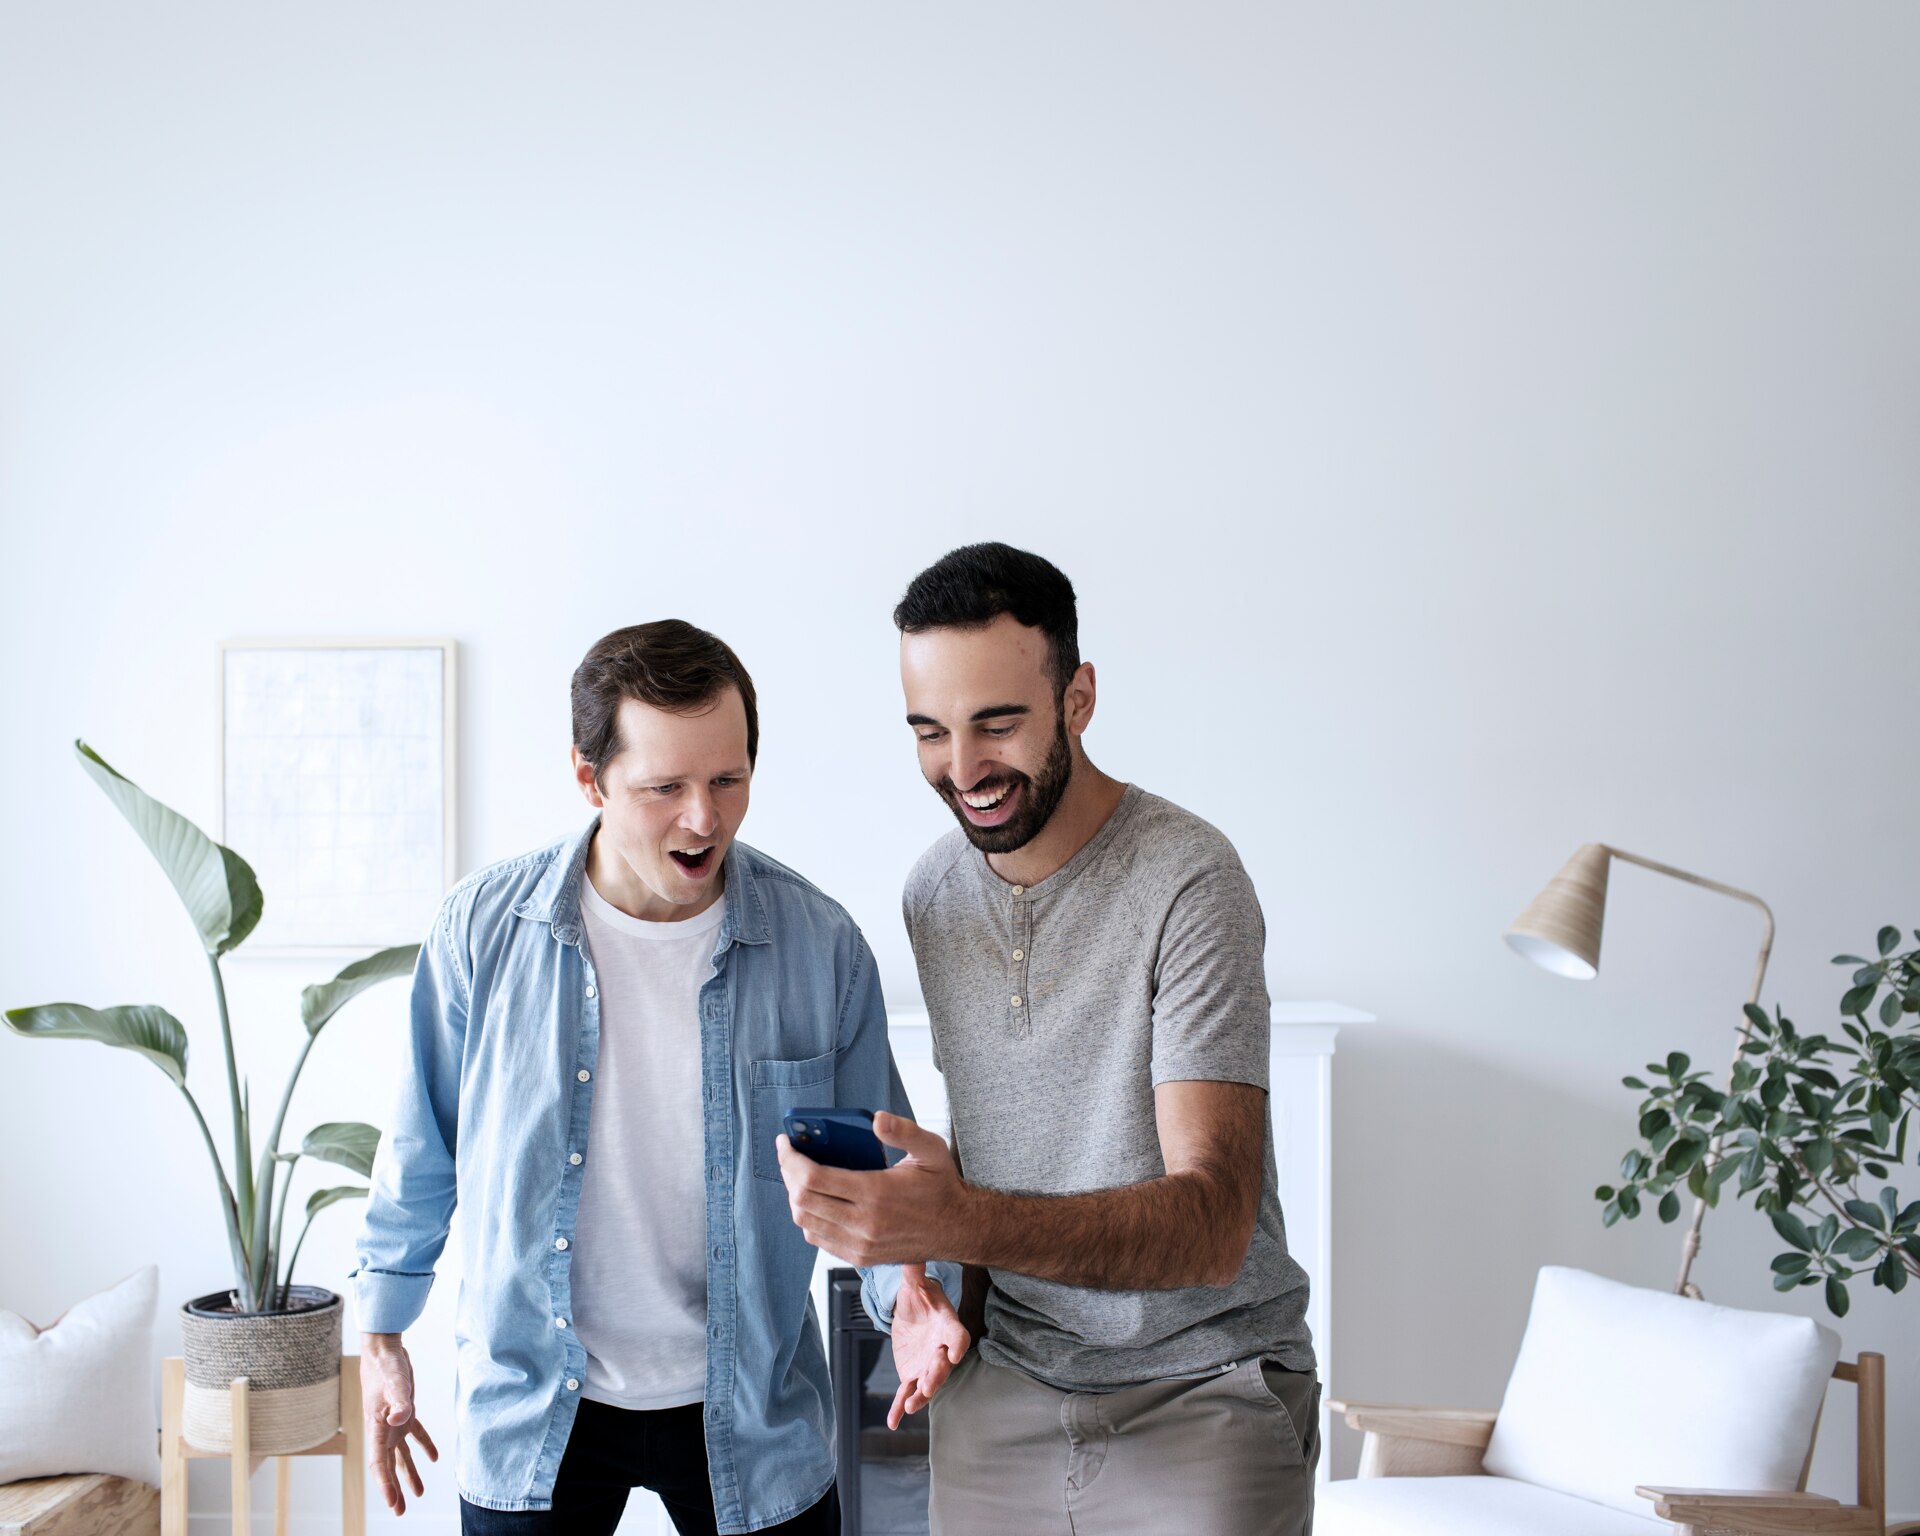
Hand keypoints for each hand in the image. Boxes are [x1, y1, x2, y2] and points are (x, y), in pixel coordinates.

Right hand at [361, 1333, 438, 1514]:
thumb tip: (400, 1420)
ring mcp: (392, 1422)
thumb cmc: (386, 1366)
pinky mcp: (404, 1412)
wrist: (384, 1350)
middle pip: (387, 1466)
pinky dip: (424, 1446)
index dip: (385, 1486)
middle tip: (400, 1512)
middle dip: (394, 1489)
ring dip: (408, 1474)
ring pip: (400, 1455)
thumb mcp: (394, 1382)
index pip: (378, 1464)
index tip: (393, 1504)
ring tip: (419, 1493)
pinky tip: (434, 1457)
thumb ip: (398, 1401)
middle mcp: (382, 1430)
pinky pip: (414, 1435)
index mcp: (376, 1428)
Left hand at [775, 1111, 966, 1265]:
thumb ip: (904, 1131)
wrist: (958, 1229)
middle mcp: (864, 1224)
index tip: (785, 1143)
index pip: (814, 1178)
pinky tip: (815, 1199)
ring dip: (795, 1197)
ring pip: (806, 1222)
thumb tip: (877, 1119)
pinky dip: (809, 1218)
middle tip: (789, 1156)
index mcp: (876, 1194)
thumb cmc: (941, 1187)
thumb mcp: (931, 1149)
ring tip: (799, 1175)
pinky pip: (819, 1239)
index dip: (791, 1159)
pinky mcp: (860, 1257)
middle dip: (788, 1174)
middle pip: (803, 1200)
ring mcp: (860, 1245)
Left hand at [886, 1263, 970, 1428]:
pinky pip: (906, 1393)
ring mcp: (927, 1365)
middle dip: (937, 1375)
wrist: (913, 1311)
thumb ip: (914, 1271)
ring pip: (927, 1383)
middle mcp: (941, 1349)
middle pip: (943, 1365)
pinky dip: (899, 1408)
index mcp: (947, 1324)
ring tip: (911, 1405)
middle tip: (929, 1384)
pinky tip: (891, 1421)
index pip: (957, 1335)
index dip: (957, 1344)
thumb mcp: (915, 1282)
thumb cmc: (919, 1295)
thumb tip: (910, 1252)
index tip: (955, 1353)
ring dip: (920, 1395)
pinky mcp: (912, 1375)